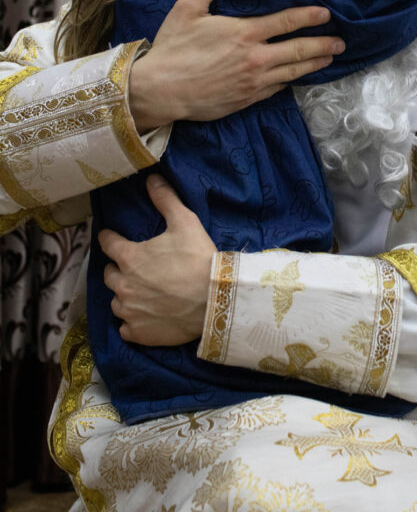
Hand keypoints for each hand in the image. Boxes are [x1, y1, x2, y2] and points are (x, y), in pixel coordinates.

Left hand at [100, 175, 215, 345]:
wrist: (215, 301)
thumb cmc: (198, 259)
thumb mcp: (185, 222)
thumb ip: (165, 200)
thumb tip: (151, 178)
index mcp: (128, 257)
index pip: (107, 243)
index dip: (110, 238)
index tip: (113, 238)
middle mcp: (122, 285)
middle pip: (109, 274)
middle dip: (119, 269)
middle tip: (135, 268)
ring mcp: (128, 311)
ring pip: (116, 302)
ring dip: (124, 295)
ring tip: (141, 293)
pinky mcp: (137, 333)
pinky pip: (125, 327)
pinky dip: (132, 322)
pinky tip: (145, 316)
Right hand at [129, 0, 344, 130]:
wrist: (161, 90)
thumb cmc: (173, 48)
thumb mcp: (187, 9)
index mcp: (244, 32)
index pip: (287, 22)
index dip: (309, 16)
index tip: (326, 14)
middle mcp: (256, 57)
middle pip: (299, 50)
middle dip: (323, 44)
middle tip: (341, 42)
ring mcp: (254, 81)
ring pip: (293, 72)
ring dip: (314, 64)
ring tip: (329, 59)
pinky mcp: (248, 98)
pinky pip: (277, 89)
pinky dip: (290, 81)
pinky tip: (297, 78)